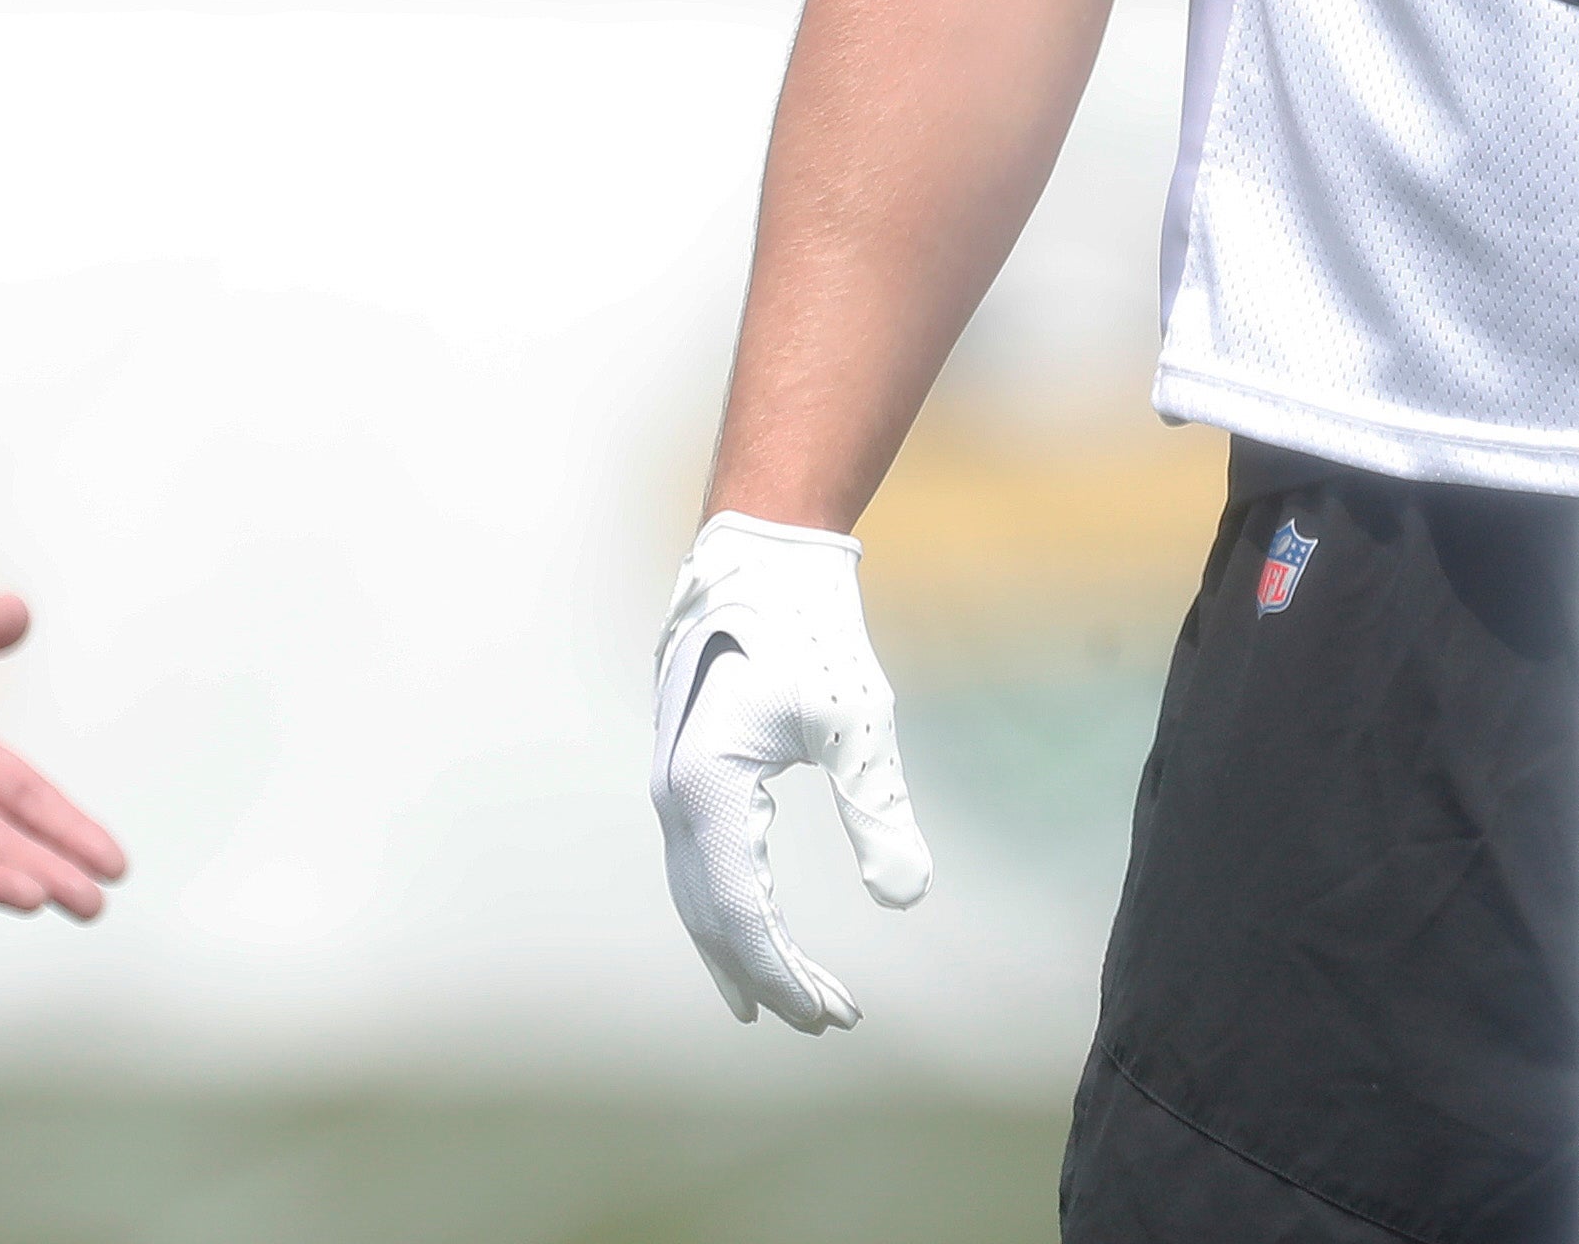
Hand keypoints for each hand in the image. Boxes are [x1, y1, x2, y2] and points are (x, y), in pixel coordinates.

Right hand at [650, 515, 933, 1029]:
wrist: (761, 559)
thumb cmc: (810, 632)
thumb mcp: (857, 721)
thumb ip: (878, 811)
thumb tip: (906, 899)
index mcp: (706, 788)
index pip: (740, 911)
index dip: (783, 973)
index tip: (832, 1016)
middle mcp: (674, 796)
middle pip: (713, 916)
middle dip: (768, 975)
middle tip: (829, 1019)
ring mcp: (672, 785)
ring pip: (701, 895)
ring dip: (746, 950)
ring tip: (794, 999)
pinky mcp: (687, 773)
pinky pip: (702, 864)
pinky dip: (731, 909)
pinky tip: (761, 928)